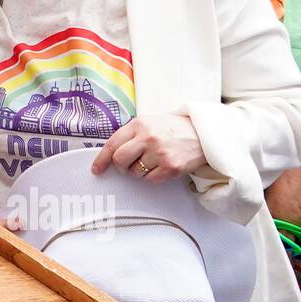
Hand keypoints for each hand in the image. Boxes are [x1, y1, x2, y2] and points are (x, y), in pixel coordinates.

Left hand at [90, 115, 205, 181]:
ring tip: (152, 161)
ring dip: (139, 171)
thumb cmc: (173, 128)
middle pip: (119, 160)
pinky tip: (161, 166)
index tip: (96, 169)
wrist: (203, 132)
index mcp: (139, 124)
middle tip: (128, 165)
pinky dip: (152, 177)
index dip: (101, 159)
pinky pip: (150, 179)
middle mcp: (148, 137)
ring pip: (134, 172)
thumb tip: (110, 153)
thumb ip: (130, 135)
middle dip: (121, 166)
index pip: (112, 144)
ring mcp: (160, 153)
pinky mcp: (171, 167)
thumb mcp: (149, 122)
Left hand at [264, 152, 300, 261]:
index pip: (267, 229)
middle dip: (282, 245)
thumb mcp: (269, 187)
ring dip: (298, 248)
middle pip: (283, 237)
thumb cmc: (288, 176)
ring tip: (294, 259)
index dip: (267, 236)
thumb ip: (262, 200)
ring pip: (299, 239)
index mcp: (272, 210)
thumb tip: (252, 206)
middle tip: (280, 252)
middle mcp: (286, 217)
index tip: (264, 244)